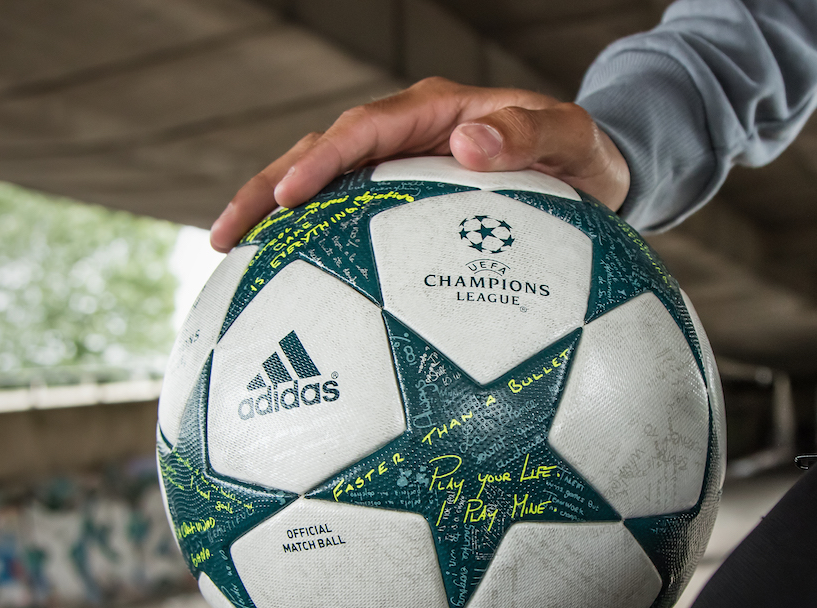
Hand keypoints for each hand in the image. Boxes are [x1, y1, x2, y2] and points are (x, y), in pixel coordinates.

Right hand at [209, 77, 629, 251]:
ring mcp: (397, 168)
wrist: (592, 170)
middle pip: (318, 154)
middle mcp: (405, 134)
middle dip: (266, 191)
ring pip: (320, 186)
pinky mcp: (399, 202)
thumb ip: (526, 134)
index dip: (321, 161)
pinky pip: (345, 218)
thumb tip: (468, 143)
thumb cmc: (582, 154)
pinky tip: (285, 287)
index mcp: (434, 111)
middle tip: (224, 236)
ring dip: (272, 216)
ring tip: (229, 258)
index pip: (363, 131)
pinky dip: (309, 243)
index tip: (288, 196)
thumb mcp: (569, 137)